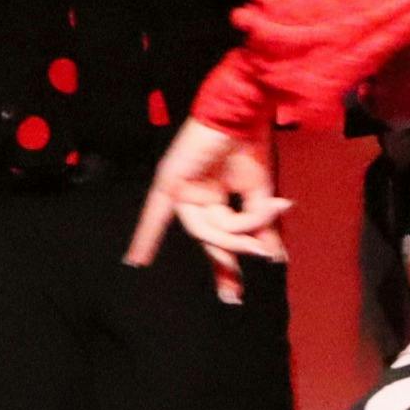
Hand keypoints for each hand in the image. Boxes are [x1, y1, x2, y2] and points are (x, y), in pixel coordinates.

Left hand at [125, 114, 292, 299]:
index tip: (233, 297)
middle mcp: (194, 196)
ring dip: (234, 234)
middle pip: (212, 238)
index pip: (219, 239)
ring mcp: (180, 189)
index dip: (226, 267)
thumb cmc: (252, 144)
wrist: (245, 112)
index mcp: (213, 197)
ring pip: (205, 229)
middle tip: (234, 294)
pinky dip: (145, 237)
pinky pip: (156, 214)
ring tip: (259, 230)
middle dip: (226, 262)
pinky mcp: (171, 181)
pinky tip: (135, 262)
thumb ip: (262, 227)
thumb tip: (275, 258)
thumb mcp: (260, 195)